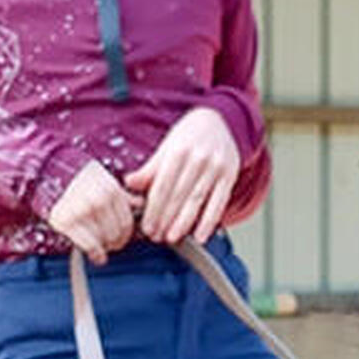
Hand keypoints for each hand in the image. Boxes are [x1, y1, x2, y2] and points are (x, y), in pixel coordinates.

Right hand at [46, 159, 138, 264]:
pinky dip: (95, 253)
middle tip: (109, 244)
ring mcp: (80, 210)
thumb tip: (141, 204)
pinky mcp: (65, 221)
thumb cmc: (84, 183)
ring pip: (103, 241)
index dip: (125, 236)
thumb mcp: (106, 184)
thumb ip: (125, 197)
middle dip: (114, 242)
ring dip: (103, 248)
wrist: (54, 176)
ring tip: (100, 246)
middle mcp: (98, 199)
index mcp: (111, 189)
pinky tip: (95, 255)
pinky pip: (89, 246)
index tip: (120, 241)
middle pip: (115, 233)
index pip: (126, 222)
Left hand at [124, 107, 239, 244]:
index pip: (162, 186)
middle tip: (156, 236)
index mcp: (178, 151)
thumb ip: (150, 168)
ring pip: (197, 200)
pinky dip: (209, 221)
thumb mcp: (167, 146)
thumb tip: (129, 183)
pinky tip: (200, 236)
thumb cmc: (190, 136)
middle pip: (178, 195)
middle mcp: (198, 159)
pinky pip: (219, 203)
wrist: (220, 121)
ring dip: (183, 223)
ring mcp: (215, 168)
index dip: (153, 209)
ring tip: (172, 238)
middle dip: (165, 219)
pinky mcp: (229, 176)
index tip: (146, 226)